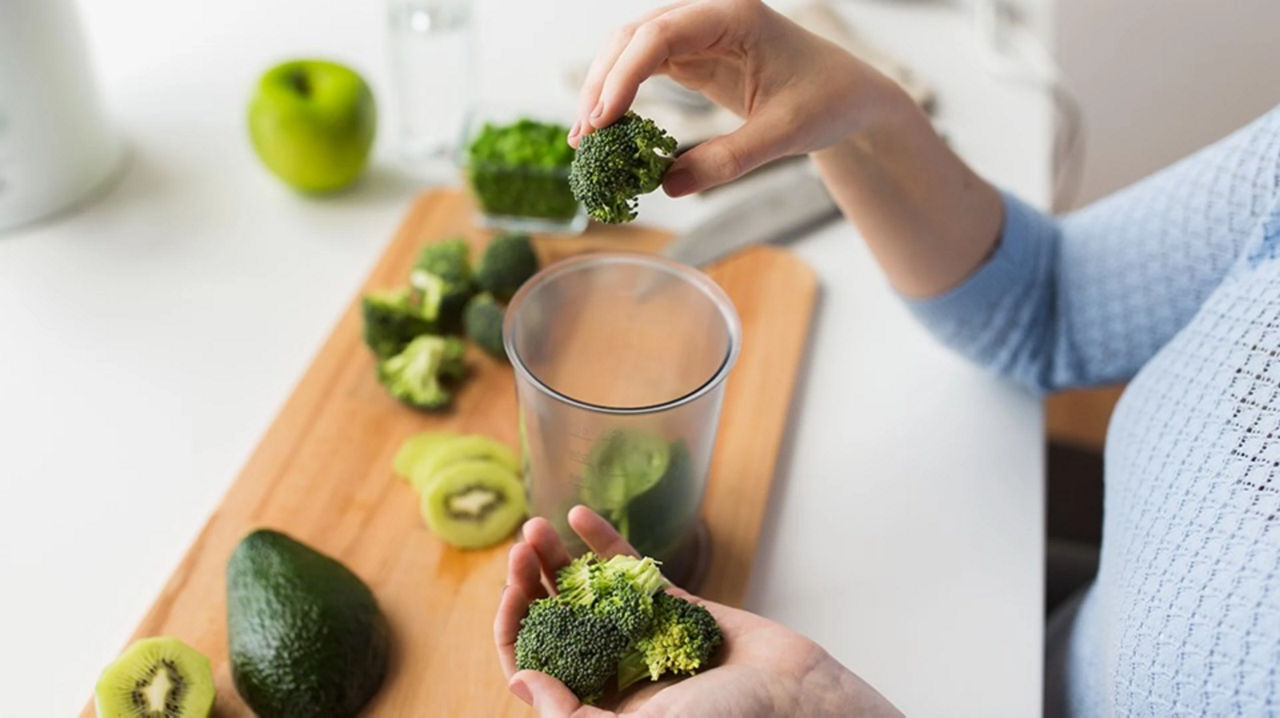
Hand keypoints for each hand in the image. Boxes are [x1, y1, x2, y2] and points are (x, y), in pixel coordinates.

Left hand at [494, 506, 900, 716]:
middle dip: (529, 584)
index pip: (533, 666)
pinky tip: (581, 516)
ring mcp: (638, 633)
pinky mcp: (670, 606)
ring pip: (584, 591)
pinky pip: (628, 570)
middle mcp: (610, 669)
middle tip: (520, 551)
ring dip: (557, 559)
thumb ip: (576, 717)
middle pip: (553, 621)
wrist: (795, 699)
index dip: (512, 629)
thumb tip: (521, 680)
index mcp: (597, 705)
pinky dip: (603, 542)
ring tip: (537, 529)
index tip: (508, 594)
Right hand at [571, 0, 1002, 297]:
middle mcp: (710, 14)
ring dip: (604, 90)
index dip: (624, 75)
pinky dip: (622, 97)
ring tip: (586, 139)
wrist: (850, 96)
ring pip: (631, 50)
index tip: (602, 120)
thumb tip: (667, 186)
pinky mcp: (694, 56)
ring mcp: (698, 32)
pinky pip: (644, 69)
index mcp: (735, 16)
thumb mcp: (783, 136)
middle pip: (634, 36)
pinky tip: (608, 131)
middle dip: (602, 84)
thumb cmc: (828, 103)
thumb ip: (727, 161)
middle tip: (584, 137)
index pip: (661, 35)